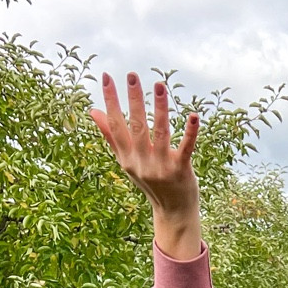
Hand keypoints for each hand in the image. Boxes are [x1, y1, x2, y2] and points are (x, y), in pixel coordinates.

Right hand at [90, 72, 201, 256]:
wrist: (173, 212)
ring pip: (160, 133)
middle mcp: (141, 162)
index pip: (116, 125)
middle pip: (136, 126)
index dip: (111, 101)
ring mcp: (161, 167)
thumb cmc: (150, 181)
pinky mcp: (181, 170)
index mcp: (127, 157)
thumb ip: (111, 136)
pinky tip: (194, 116)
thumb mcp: (127, 160)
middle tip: (132, 75)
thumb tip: (93, 111)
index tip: (107, 77)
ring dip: (160, 108)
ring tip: (159, 85)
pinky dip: (190, 133)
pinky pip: (186, 148)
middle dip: (134, 100)